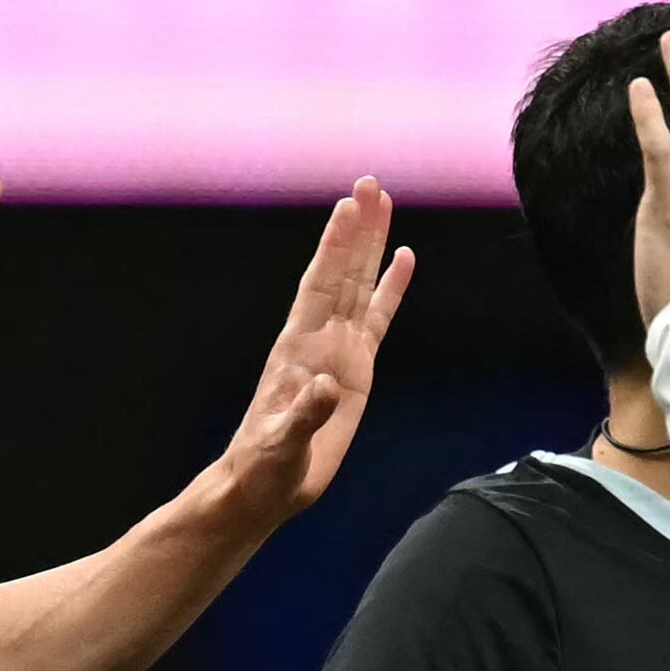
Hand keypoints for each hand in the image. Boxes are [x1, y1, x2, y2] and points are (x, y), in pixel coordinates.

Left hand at [207, 179, 415, 521]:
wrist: (265, 486)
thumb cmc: (265, 467)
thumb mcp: (282, 445)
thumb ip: (304, 415)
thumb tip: (323, 388)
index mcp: (298, 348)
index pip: (320, 285)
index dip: (334, 247)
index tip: (347, 208)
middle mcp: (319, 339)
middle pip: (342, 272)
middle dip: (356, 229)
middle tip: (370, 183)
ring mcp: (338, 351)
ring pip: (358, 286)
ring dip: (372, 246)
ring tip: (383, 201)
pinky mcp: (355, 371)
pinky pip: (378, 320)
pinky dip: (390, 290)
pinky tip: (404, 259)